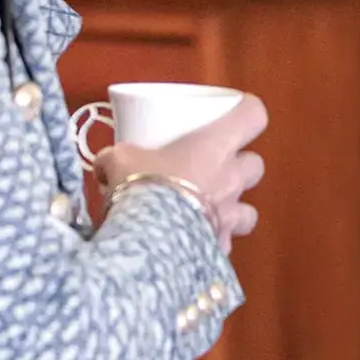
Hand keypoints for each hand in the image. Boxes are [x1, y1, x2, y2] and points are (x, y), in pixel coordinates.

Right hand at [96, 93, 267, 244]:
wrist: (148, 239)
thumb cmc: (142, 186)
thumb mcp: (121, 160)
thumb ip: (116, 157)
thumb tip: (105, 164)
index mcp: (214, 146)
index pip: (253, 115)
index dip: (247, 112)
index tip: (235, 113)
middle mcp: (231, 178)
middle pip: (255, 164)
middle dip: (240, 166)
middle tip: (214, 168)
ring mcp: (230, 215)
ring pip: (249, 210)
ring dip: (234, 209)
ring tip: (210, 211)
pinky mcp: (222, 247)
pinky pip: (226, 243)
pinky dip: (214, 243)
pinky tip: (194, 245)